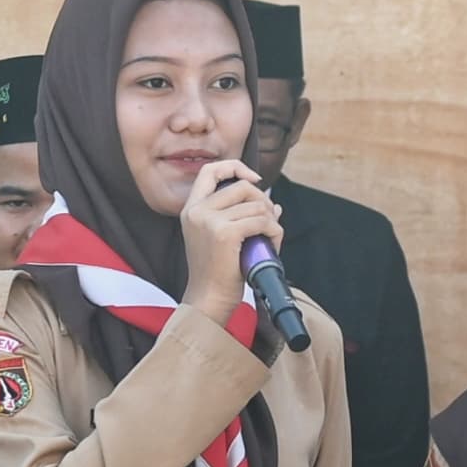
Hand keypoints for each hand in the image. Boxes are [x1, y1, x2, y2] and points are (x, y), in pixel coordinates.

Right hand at [176, 157, 284, 322]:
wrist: (208, 299)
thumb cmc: (217, 273)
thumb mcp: (221, 237)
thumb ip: (240, 216)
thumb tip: (273, 204)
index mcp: (191, 209)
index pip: (210, 171)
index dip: (235, 167)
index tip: (254, 179)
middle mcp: (197, 210)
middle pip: (242, 187)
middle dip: (263, 201)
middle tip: (268, 221)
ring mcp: (210, 220)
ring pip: (256, 206)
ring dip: (271, 222)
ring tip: (269, 240)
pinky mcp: (226, 233)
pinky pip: (262, 221)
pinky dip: (274, 232)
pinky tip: (271, 245)